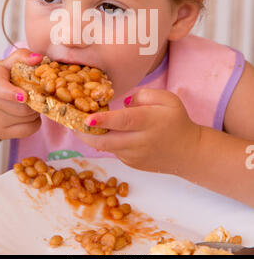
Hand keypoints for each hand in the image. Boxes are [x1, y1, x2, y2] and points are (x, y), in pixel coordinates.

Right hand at [0, 49, 42, 140]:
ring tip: (30, 102)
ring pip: (27, 118)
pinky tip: (29, 115)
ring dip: (35, 110)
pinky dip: (35, 122)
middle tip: (35, 93)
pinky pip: (29, 129)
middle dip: (35, 99)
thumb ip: (21, 56)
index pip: (0, 89)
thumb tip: (38, 58)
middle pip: (22, 106)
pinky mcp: (1, 133)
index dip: (12, 93)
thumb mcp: (4, 65)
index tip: (23, 96)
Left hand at [75, 89, 200, 175]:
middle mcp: (141, 141)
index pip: (124, 121)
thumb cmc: (176, 120)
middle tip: (69, 121)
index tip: (87, 118)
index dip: (104, 120)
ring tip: (77, 124)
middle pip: (107, 140)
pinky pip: (113, 151)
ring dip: (90, 137)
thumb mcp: (168, 99)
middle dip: (84, 133)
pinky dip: (104, 142)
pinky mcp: (132, 164)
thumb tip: (123, 102)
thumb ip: (145, 95)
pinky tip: (99, 132)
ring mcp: (135, 156)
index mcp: (150, 121)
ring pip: (106, 147)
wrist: (189, 152)